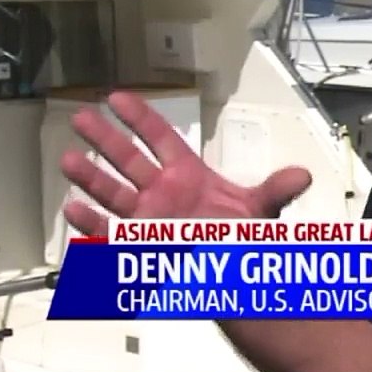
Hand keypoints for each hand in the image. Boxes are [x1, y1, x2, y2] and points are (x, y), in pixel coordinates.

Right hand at [60, 91, 312, 234]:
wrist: (234, 274)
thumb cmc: (241, 236)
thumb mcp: (259, 209)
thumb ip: (275, 190)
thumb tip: (304, 175)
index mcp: (187, 174)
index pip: (160, 138)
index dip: (140, 117)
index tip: (117, 96)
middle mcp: (162, 191)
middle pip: (128, 159)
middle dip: (105, 139)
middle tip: (80, 116)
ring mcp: (147, 218)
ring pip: (113, 192)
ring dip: (91, 177)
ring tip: (67, 159)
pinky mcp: (138, 246)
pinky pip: (110, 233)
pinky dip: (92, 224)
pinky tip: (73, 209)